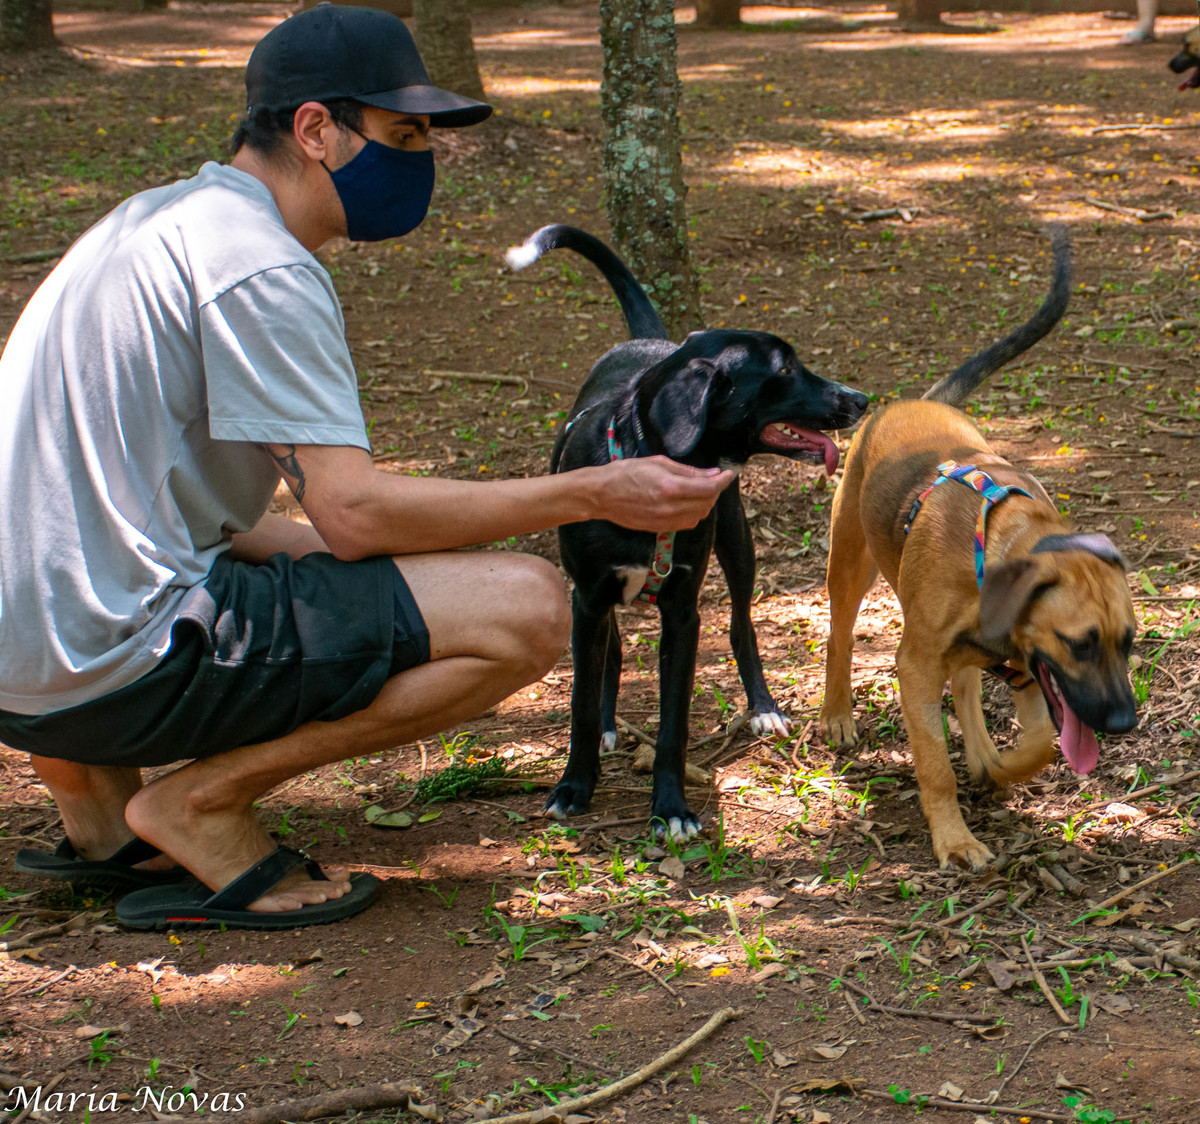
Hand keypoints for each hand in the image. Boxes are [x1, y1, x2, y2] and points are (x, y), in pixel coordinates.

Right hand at [594, 456, 735, 531]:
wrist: (601, 495)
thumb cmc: (626, 473)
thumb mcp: (658, 463)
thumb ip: (687, 471)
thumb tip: (711, 473)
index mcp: (671, 487)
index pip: (709, 488)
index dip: (723, 481)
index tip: (729, 474)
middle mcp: (670, 507)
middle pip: (707, 503)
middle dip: (714, 491)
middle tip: (712, 480)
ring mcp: (665, 521)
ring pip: (699, 516)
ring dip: (705, 503)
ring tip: (700, 491)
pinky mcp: (659, 528)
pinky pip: (686, 523)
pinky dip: (693, 513)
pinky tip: (687, 503)